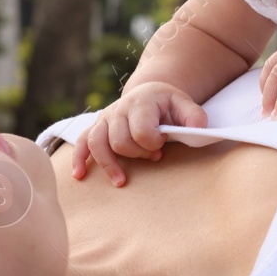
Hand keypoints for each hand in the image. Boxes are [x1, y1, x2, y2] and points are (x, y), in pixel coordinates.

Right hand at [70, 82, 207, 187]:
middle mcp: (118, 108)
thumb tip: (197, 130)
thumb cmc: (168, 104)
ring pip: (98, 143)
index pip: (141, 130)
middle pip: (120, 141)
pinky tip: (80, 175)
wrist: (150, 94)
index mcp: (141, 102)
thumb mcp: (185, 105)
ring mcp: (105, 118)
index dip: (153, 143)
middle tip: (155, 156)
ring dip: (110, 164)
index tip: (162, 145)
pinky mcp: (96, 127)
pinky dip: (79, 158)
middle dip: (138, 153)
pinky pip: (81, 142)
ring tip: (121, 181)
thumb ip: (194, 117)